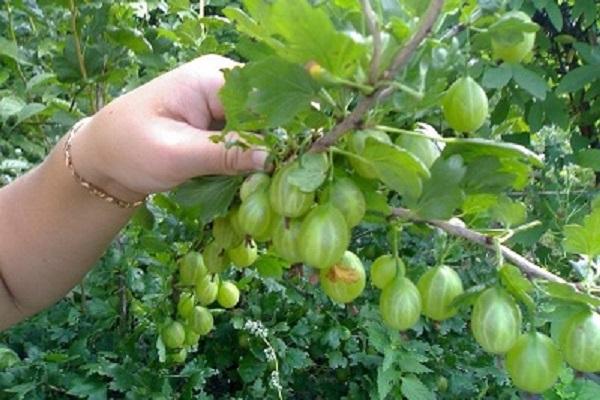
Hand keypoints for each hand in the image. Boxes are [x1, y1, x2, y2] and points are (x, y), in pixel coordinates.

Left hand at [70, 55, 266, 201]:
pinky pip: (248, 136)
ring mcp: (222, 102)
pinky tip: (252, 173)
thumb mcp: (177, 154)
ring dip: (263, 152)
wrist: (104, 160)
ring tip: (267, 178)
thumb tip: (273, 158)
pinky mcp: (220, 121)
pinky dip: (250, 156)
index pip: (264, 97)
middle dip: (274, 142)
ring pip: (261, 126)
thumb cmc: (129, 149)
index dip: (282, 127)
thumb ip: (226, 153)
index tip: (291, 160)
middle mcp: (223, 82)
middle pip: (267, 110)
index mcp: (211, 77)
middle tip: (279, 175)